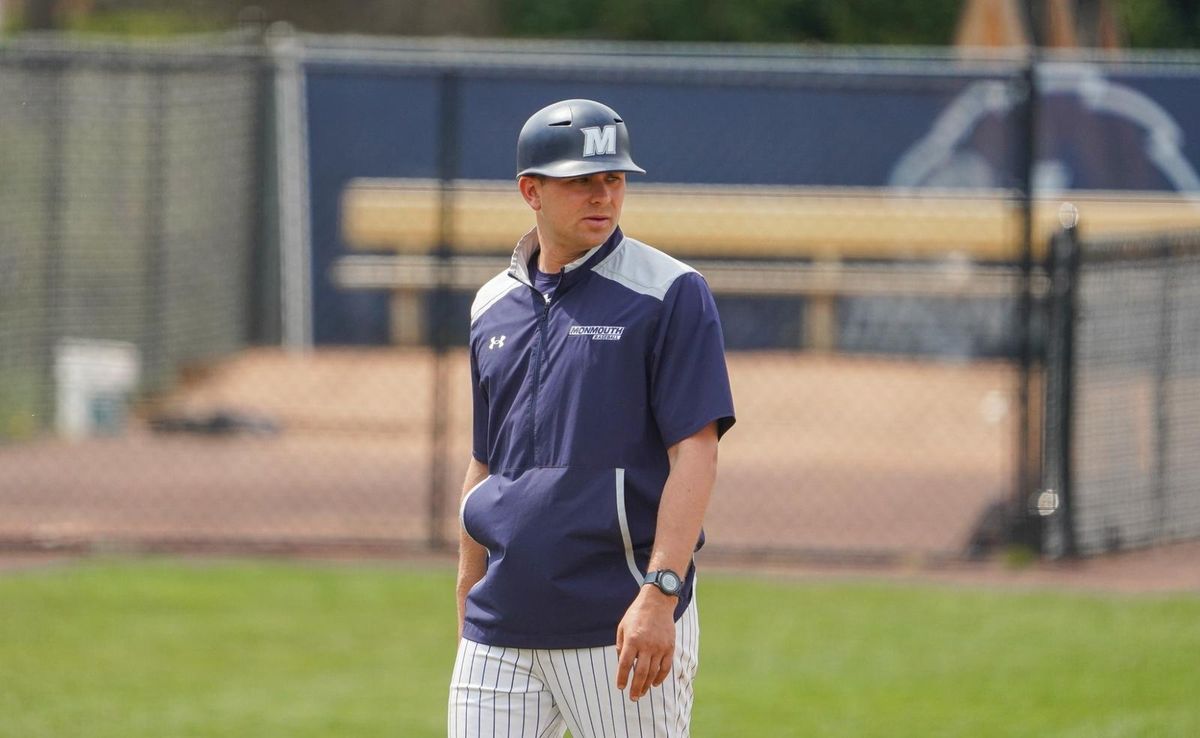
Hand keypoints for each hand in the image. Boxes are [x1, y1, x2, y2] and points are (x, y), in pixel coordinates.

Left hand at [614, 586, 676, 700]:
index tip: (620, 687)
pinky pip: (665, 667)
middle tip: (633, 697)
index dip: (621, 678)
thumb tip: (621, 663)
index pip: (624, 664)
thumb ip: (621, 645)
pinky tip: (655, 683)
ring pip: (653, 672)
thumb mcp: (622, 626)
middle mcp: (646, 645)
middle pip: (640, 673)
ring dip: (647, 685)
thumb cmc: (637, 614)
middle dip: (636, 688)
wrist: (658, 601)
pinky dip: (660, 677)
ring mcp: (659, 647)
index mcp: (632, 639)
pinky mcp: (670, 647)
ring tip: (642, 693)